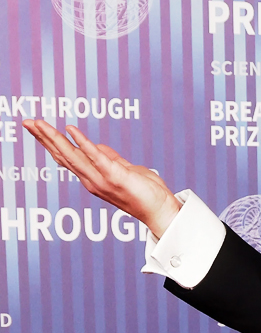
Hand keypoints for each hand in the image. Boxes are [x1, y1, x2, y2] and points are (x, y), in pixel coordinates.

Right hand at [23, 120, 181, 238]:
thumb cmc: (145, 192)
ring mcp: (101, 179)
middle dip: (44, 138)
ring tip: (39, 124)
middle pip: (63, 155)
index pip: (66, 158)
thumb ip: (109, 158)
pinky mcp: (115, 176)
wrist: (160, 210)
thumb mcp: (125, 170)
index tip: (36, 128)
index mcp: (93, 178)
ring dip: (54, 138)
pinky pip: (96, 157)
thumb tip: (96, 146)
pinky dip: (83, 143)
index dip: (50, 143)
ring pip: (72, 156)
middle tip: (27, 122)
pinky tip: (70, 130)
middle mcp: (92, 180)